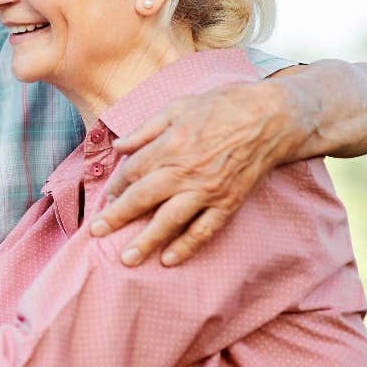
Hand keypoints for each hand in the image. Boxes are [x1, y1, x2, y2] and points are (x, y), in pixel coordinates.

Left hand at [89, 80, 293, 265]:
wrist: (270, 119)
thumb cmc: (221, 107)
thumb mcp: (177, 107)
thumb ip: (145, 129)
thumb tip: (118, 146)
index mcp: (169, 145)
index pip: (132, 172)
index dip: (116, 185)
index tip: (107, 197)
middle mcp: (184, 171)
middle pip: (142, 199)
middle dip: (117, 217)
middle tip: (96, 233)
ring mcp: (206, 190)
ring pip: (170, 221)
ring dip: (146, 241)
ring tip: (127, 259)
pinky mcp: (228, 203)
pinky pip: (204, 229)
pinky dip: (187, 247)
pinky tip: (169, 260)